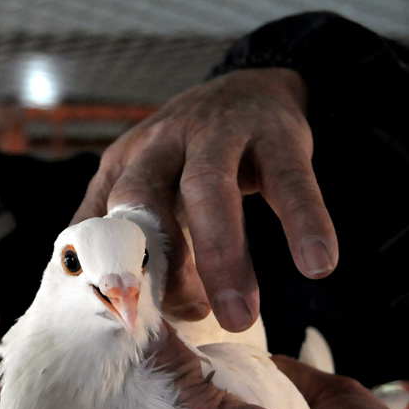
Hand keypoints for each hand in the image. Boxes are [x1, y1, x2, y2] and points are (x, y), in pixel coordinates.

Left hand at [73, 68, 337, 329]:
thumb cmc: (186, 153)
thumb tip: (90, 290)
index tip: (129, 319)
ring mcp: (218, 134)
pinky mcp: (276, 134)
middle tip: (181, 321)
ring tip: (239, 316)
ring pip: (211, 190)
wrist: (248, 87)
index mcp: (125, 163)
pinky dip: (305, 221)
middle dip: (160, 265)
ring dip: (223, 255)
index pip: (104, 218)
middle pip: (146, 199)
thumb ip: (115, 226)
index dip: (112, 268)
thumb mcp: (141, 178)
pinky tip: (317, 263)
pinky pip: (291, 180)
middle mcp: (163, 144)